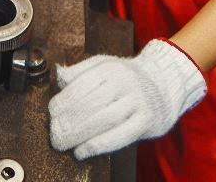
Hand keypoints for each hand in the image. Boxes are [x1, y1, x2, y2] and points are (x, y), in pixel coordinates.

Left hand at [48, 39, 206, 158]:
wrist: (164, 82)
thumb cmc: (127, 76)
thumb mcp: (104, 64)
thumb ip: (80, 71)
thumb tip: (58, 74)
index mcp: (109, 68)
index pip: (82, 83)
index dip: (64, 100)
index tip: (51, 113)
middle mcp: (123, 82)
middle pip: (92, 102)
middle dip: (68, 120)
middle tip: (53, 133)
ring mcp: (136, 102)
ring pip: (105, 119)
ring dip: (80, 134)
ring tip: (62, 143)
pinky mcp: (146, 121)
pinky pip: (121, 135)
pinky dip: (99, 145)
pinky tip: (82, 151)